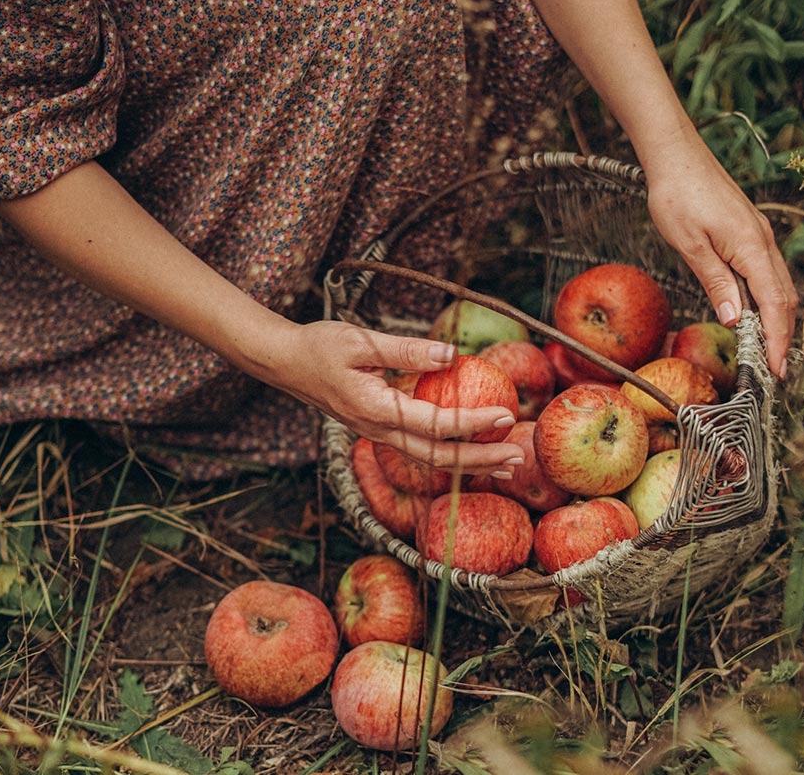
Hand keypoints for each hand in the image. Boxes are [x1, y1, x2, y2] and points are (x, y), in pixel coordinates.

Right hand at [270, 320, 524, 473]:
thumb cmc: (320, 346)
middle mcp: (378, 430)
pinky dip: (450, 453)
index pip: (434, 424)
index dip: (472, 423)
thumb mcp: (362, 341)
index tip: (506, 416)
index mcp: (375, 410)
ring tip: (506, 463)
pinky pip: (419, 448)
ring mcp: (377, 434)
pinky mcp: (378, 429)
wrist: (285, 363)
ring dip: (469, 463)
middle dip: (480, 460)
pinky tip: (471, 448)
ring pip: (429, 459)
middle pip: (437, 458)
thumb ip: (407, 350)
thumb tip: (452, 355)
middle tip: (518, 457)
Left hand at [644, 146, 797, 378]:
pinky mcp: (748, 231)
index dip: (777, 339)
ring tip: (765, 349)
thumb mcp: (690, 245)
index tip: (776, 369)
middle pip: (784, 298)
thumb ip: (715, 282)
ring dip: (775, 318)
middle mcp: (763, 241)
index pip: (774, 304)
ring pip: (777, 285)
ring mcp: (758, 235)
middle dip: (782, 336)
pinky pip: (765, 271)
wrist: (675, 156)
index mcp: (751, 247)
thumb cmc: (676, 196)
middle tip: (773, 370)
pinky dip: (765, 298)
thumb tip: (735, 318)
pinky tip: (751, 311)